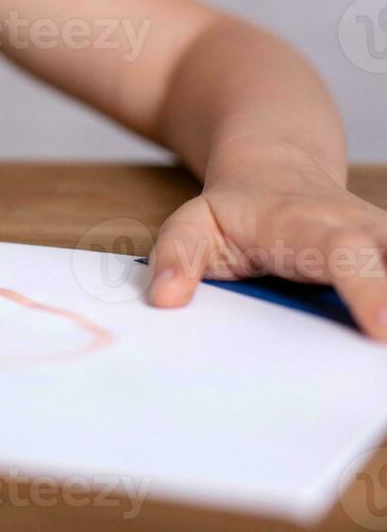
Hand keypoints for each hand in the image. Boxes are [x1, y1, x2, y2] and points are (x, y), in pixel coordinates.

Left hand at [149, 143, 386, 338]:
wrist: (274, 168)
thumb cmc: (235, 208)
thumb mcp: (193, 222)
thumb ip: (175, 256)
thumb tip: (166, 299)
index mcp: (308, 225)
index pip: (344, 256)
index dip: (368, 290)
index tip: (384, 328)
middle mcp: (364, 231)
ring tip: (382, 363)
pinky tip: (386, 338)